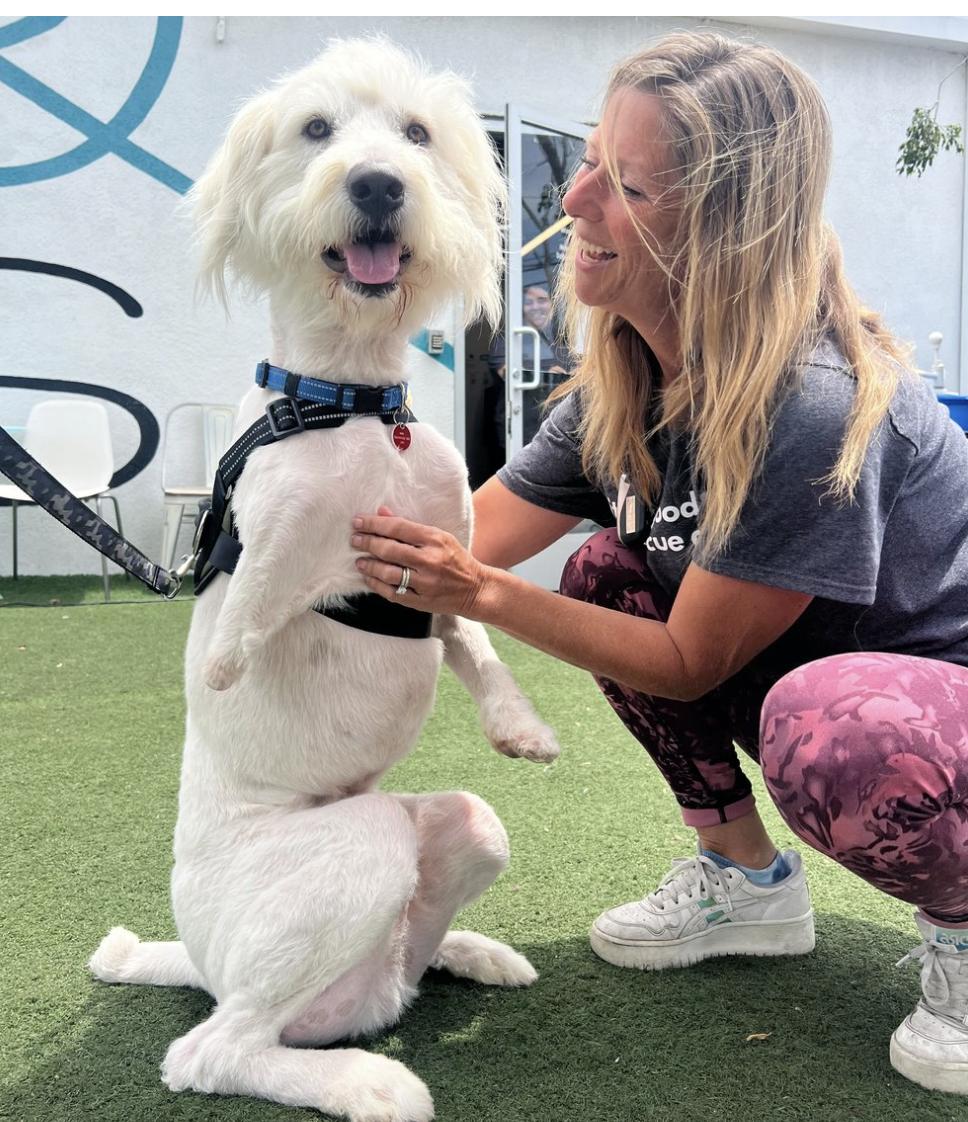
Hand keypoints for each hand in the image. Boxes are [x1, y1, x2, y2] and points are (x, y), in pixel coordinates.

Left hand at [351, 507, 491, 617]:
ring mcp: (425, 583)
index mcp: (435, 539)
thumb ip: (409, 526)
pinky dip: (377, 585)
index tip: (358, 522)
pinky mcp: (421, 601)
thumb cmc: (455, 559)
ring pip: (388, 573)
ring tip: (360, 561)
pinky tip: (369, 578)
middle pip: (390, 550)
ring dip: (369, 566)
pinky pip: (392, 593)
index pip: (397, 527)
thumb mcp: (439, 536)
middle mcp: (430, 560)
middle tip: (355, 540)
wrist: (475, 589)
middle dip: (367, 543)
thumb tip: (382, 512)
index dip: (373, 524)